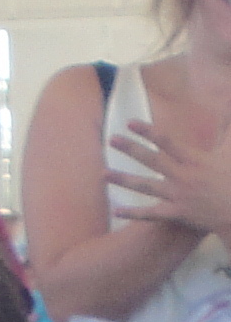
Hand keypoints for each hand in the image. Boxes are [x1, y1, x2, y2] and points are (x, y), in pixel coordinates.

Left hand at [105, 115, 230, 244]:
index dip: (146, 131)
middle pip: (150, 160)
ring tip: (103, 175)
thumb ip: (226, 130)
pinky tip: (116, 211)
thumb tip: (227, 107)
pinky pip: (151, 214)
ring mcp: (177, 195)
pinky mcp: (176, 214)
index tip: (129, 123)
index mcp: (194, 159)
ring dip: (122, 180)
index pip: (165, 141)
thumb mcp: (230, 150)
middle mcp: (182, 175)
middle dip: (130, 149)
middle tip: (110, 139)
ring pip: (144, 186)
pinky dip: (133, 214)